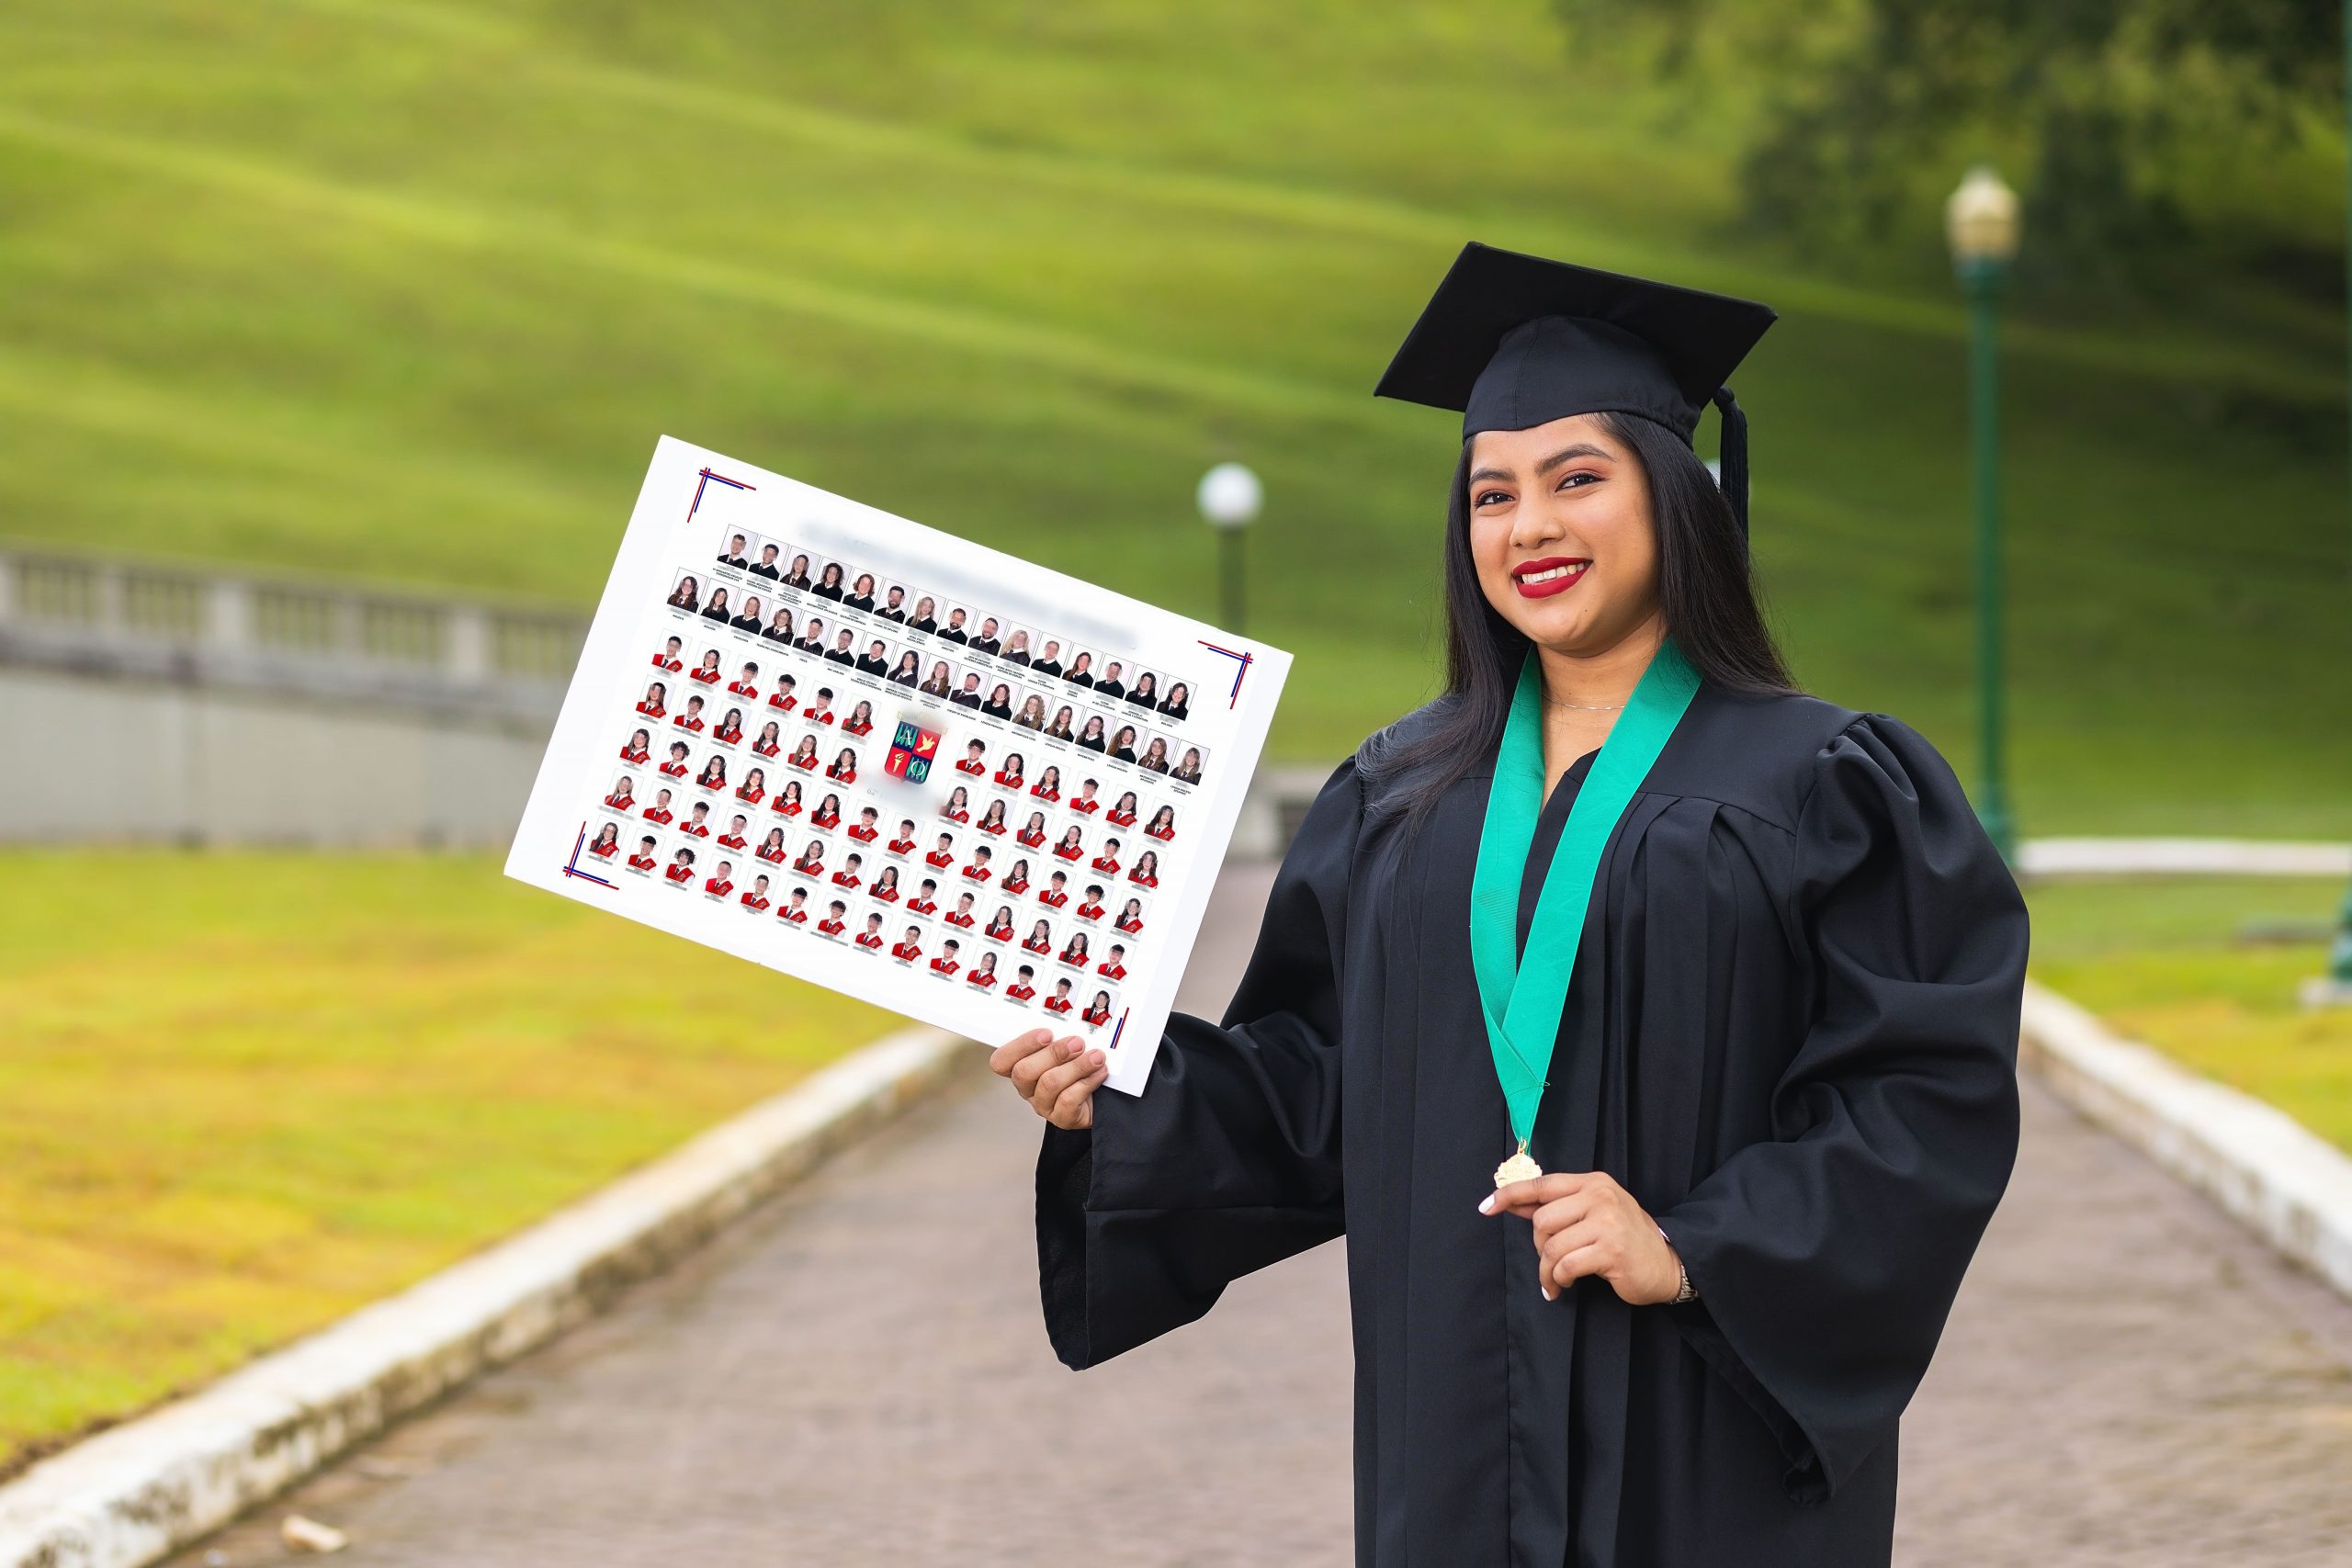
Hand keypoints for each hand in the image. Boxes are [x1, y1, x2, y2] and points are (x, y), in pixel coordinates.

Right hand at [988, 1027, 1106, 1129]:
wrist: (1101, 1099)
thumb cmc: (1078, 1071)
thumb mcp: (1065, 1051)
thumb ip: (1059, 1039)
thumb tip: (1066, 1025)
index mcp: (1021, 1067)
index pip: (1001, 1061)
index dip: (1021, 1046)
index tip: (1046, 1033)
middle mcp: (1028, 1088)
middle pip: (1024, 1072)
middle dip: (1053, 1053)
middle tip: (1076, 1043)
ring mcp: (1043, 1104)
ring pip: (1049, 1083)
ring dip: (1076, 1066)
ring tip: (1095, 1057)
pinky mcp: (1061, 1118)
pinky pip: (1069, 1099)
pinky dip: (1088, 1082)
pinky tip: (1098, 1073)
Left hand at [1481, 1170, 1681, 1304]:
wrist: (1668, 1263)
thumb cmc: (1625, 1238)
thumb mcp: (1593, 1213)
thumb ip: (1556, 1207)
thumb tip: (1512, 1203)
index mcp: (1593, 1183)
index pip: (1541, 1184)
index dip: (1510, 1194)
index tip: (1486, 1207)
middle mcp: (1600, 1197)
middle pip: (1542, 1219)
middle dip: (1538, 1247)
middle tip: (1549, 1262)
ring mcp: (1608, 1223)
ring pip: (1552, 1246)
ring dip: (1546, 1270)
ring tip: (1554, 1281)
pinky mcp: (1611, 1251)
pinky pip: (1567, 1266)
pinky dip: (1558, 1280)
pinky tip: (1564, 1286)